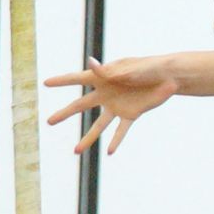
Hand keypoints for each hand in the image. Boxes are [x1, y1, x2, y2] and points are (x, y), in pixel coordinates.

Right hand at [43, 55, 178, 154]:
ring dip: (88, 138)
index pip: (77, 78)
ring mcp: (117, 106)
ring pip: (99, 125)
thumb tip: (90, 62)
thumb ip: (109, 69)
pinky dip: (116, 140)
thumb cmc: (148, 68)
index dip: (61, 81)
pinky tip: (109, 151)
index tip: (45, 83)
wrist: (167, 77)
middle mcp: (106, 93)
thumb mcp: (129, 68)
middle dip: (65, 114)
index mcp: (104, 77)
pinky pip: (121, 130)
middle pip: (81, 105)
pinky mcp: (131, 114)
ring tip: (75, 151)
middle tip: (49, 122)